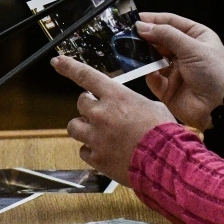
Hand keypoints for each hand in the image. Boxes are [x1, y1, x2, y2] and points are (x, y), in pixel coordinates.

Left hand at [53, 56, 175, 185]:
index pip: (86, 75)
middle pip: (80, 103)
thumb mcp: (152, 106)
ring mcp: (96, 137)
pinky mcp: (97, 158)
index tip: (58, 62)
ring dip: (83, 127)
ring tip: (97, 132)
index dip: (69, 67)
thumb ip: (134, 103)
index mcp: (116, 97)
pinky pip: (83, 151)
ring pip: (74, 126)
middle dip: (88, 106)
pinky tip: (104, 151)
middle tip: (99, 112)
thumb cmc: (163, 133)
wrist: (165, 161)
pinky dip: (91, 150)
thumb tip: (132, 106)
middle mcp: (101, 114)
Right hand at [136, 13, 223, 129]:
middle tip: (127, 35)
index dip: (153, 19)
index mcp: (195, 36)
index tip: (134, 19)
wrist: (220, 108)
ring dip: (144, 56)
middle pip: (159, 40)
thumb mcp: (192, 48)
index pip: (171, 22)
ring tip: (132, 52)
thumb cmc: (214, 73)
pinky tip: (151, 72)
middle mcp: (184, 51)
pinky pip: (153, 78)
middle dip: (145, 38)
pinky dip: (150, 75)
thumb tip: (142, 26)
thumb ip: (166, 35)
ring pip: (153, 58)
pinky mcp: (168, 88)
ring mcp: (175, 70)